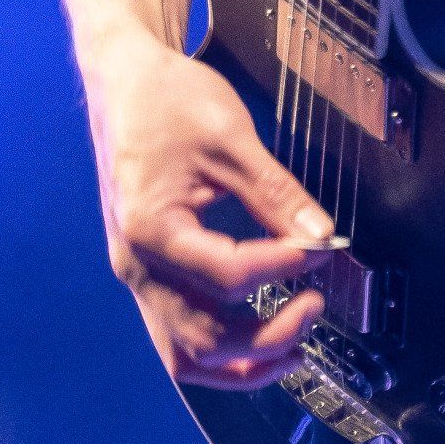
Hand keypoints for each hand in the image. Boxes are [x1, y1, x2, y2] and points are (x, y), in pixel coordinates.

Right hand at [84, 30, 333, 390]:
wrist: (124, 80)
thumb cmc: (166, 100)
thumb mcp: (230, 138)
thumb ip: (277, 194)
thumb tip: (320, 235)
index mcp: (151, 229)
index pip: (230, 275)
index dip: (283, 267)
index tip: (320, 250)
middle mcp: (136, 264)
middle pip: (205, 335)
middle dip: (269, 334)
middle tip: (315, 306)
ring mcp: (137, 274)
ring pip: (186, 354)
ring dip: (242, 363)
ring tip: (293, 349)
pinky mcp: (146, 272)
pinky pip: (175, 336)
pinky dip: (217, 352)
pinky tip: (254, 341)